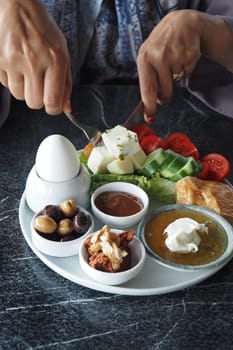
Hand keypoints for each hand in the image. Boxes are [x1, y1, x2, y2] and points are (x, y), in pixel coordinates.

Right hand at [0, 0, 71, 114]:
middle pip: (34, 103)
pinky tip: (16, 64)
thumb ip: (66, 83)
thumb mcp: (62, 52)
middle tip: (40, 84)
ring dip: (24, 89)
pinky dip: (12, 79)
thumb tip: (66, 107)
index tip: (53, 105)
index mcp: (55, 59)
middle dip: (38, 99)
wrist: (16, 6)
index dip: (53, 108)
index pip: (52, 101)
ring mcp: (12, 60)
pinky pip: (5, 84)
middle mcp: (33, 60)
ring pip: (19, 96)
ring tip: (27, 71)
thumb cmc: (42, 29)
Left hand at [137, 10, 201, 120]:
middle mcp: (159, 56)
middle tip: (165, 86)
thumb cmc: (159, 46)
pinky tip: (181, 57)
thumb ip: (147, 81)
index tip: (150, 117)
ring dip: (176, 78)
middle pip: (165, 92)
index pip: (147, 89)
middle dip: (165, 95)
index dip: (149, 106)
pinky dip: (185, 70)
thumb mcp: (147, 58)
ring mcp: (176, 55)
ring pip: (177, 83)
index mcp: (144, 59)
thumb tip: (149, 108)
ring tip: (172, 62)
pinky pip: (188, 74)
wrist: (179, 24)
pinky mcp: (190, 54)